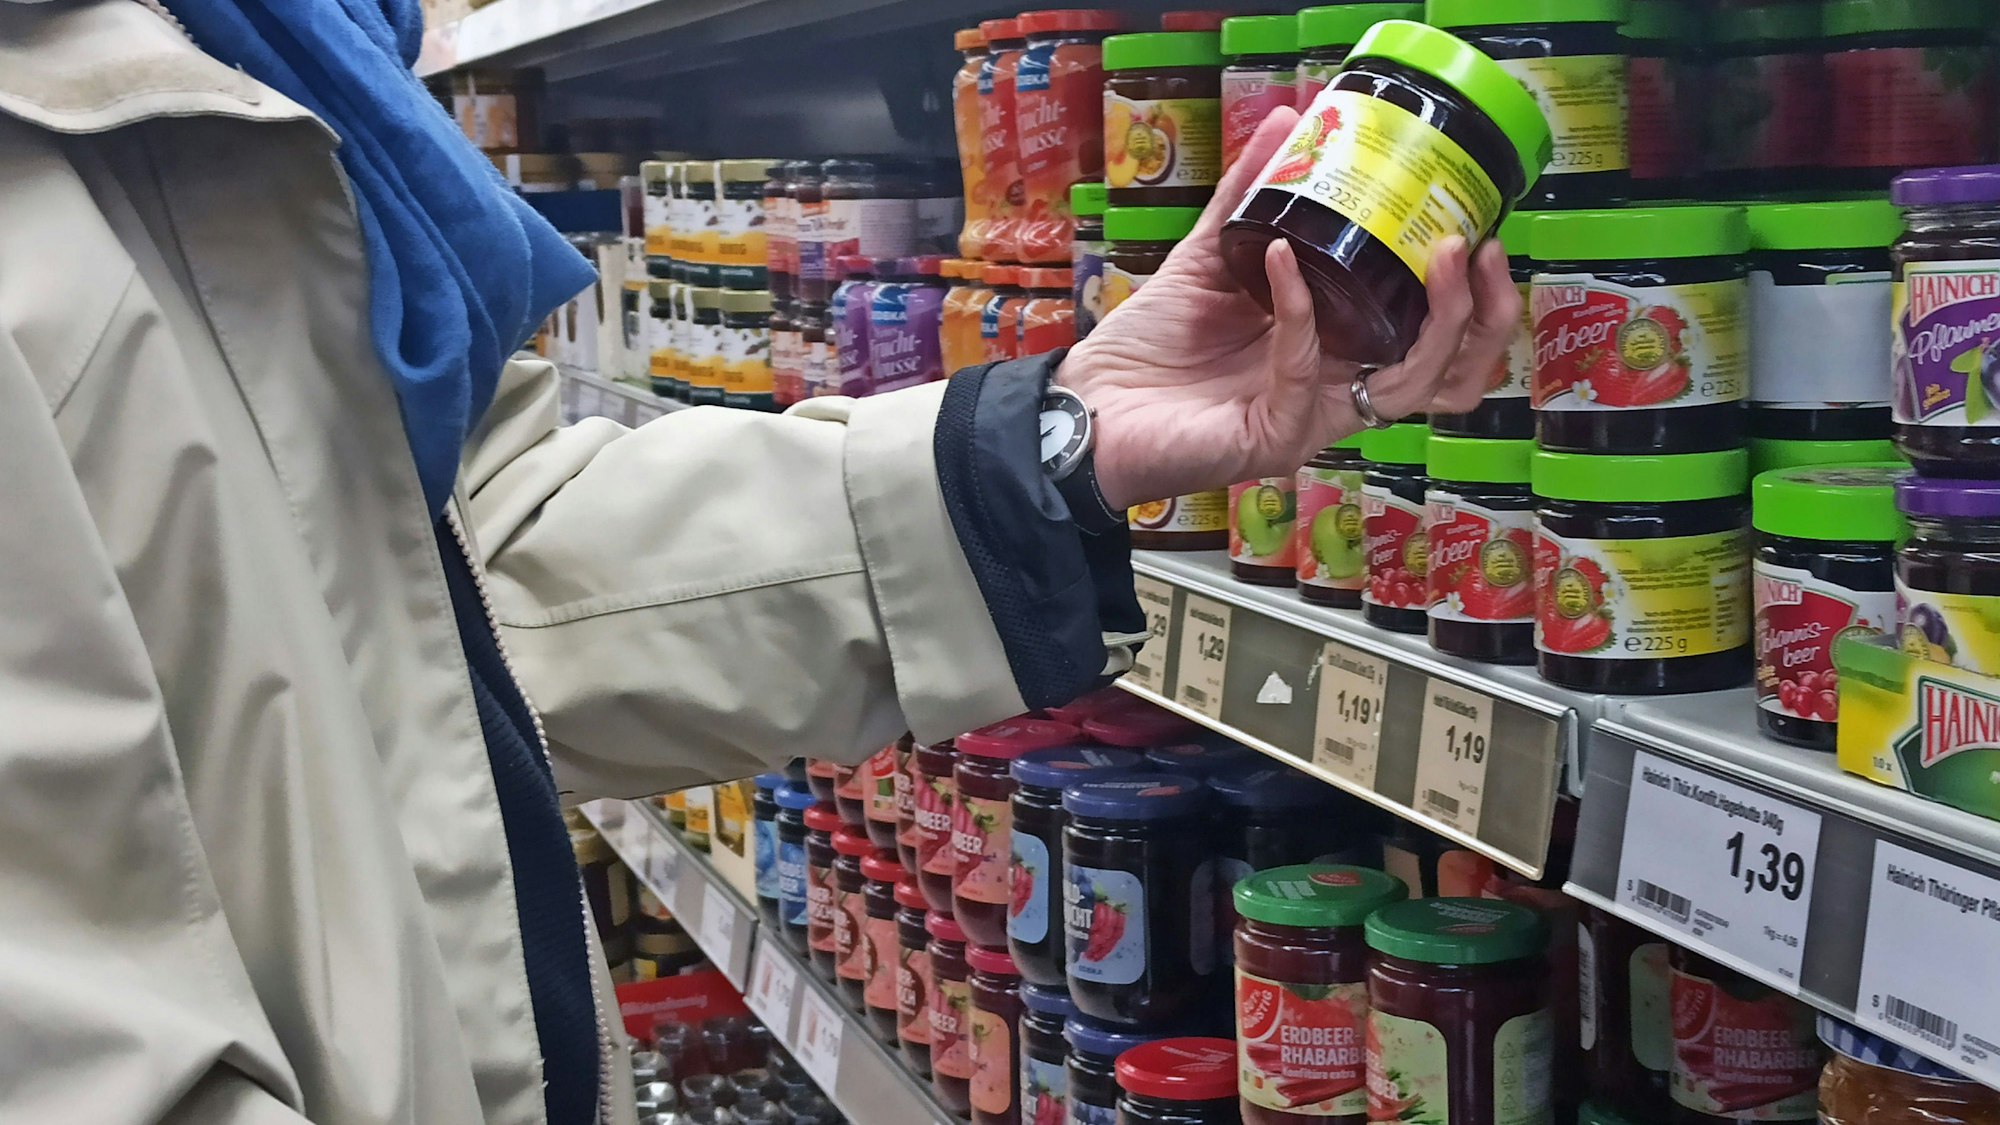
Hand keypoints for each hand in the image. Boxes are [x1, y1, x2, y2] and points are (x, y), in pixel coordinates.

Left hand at [1059, 104, 1521, 510]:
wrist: (1085, 407)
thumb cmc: (1150, 351)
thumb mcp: (1210, 258)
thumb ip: (1249, 197)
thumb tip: (1288, 121)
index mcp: (1339, 354)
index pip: (1437, 342)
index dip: (1476, 299)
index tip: (1480, 229)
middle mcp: (1339, 392)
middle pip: (1451, 376)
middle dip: (1483, 315)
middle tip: (1478, 248)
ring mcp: (1313, 420)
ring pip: (1412, 388)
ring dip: (1438, 320)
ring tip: (1442, 254)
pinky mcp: (1273, 437)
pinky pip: (1306, 372)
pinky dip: (1301, 310)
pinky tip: (1284, 259)